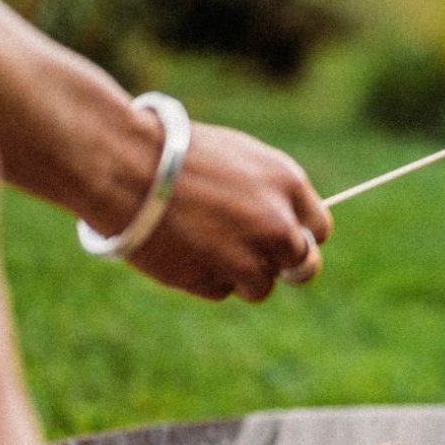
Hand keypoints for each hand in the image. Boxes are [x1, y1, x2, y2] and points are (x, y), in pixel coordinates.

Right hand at [120, 120, 330, 301]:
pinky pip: (220, 291)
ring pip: (261, 287)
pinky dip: (203, 278)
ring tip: (202, 245)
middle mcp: (278, 224)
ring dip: (238, 275)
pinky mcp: (215, 281)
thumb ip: (268, 193)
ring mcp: (249, 257)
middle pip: (302, 265)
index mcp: (288, 185)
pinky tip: (179, 249)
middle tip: (257, 260)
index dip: (302, 237)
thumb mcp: (237, 158)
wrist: (125, 165)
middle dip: (282, 266)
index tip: (288, 241)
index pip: (319, 228)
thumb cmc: (174, 153)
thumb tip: (286, 226)